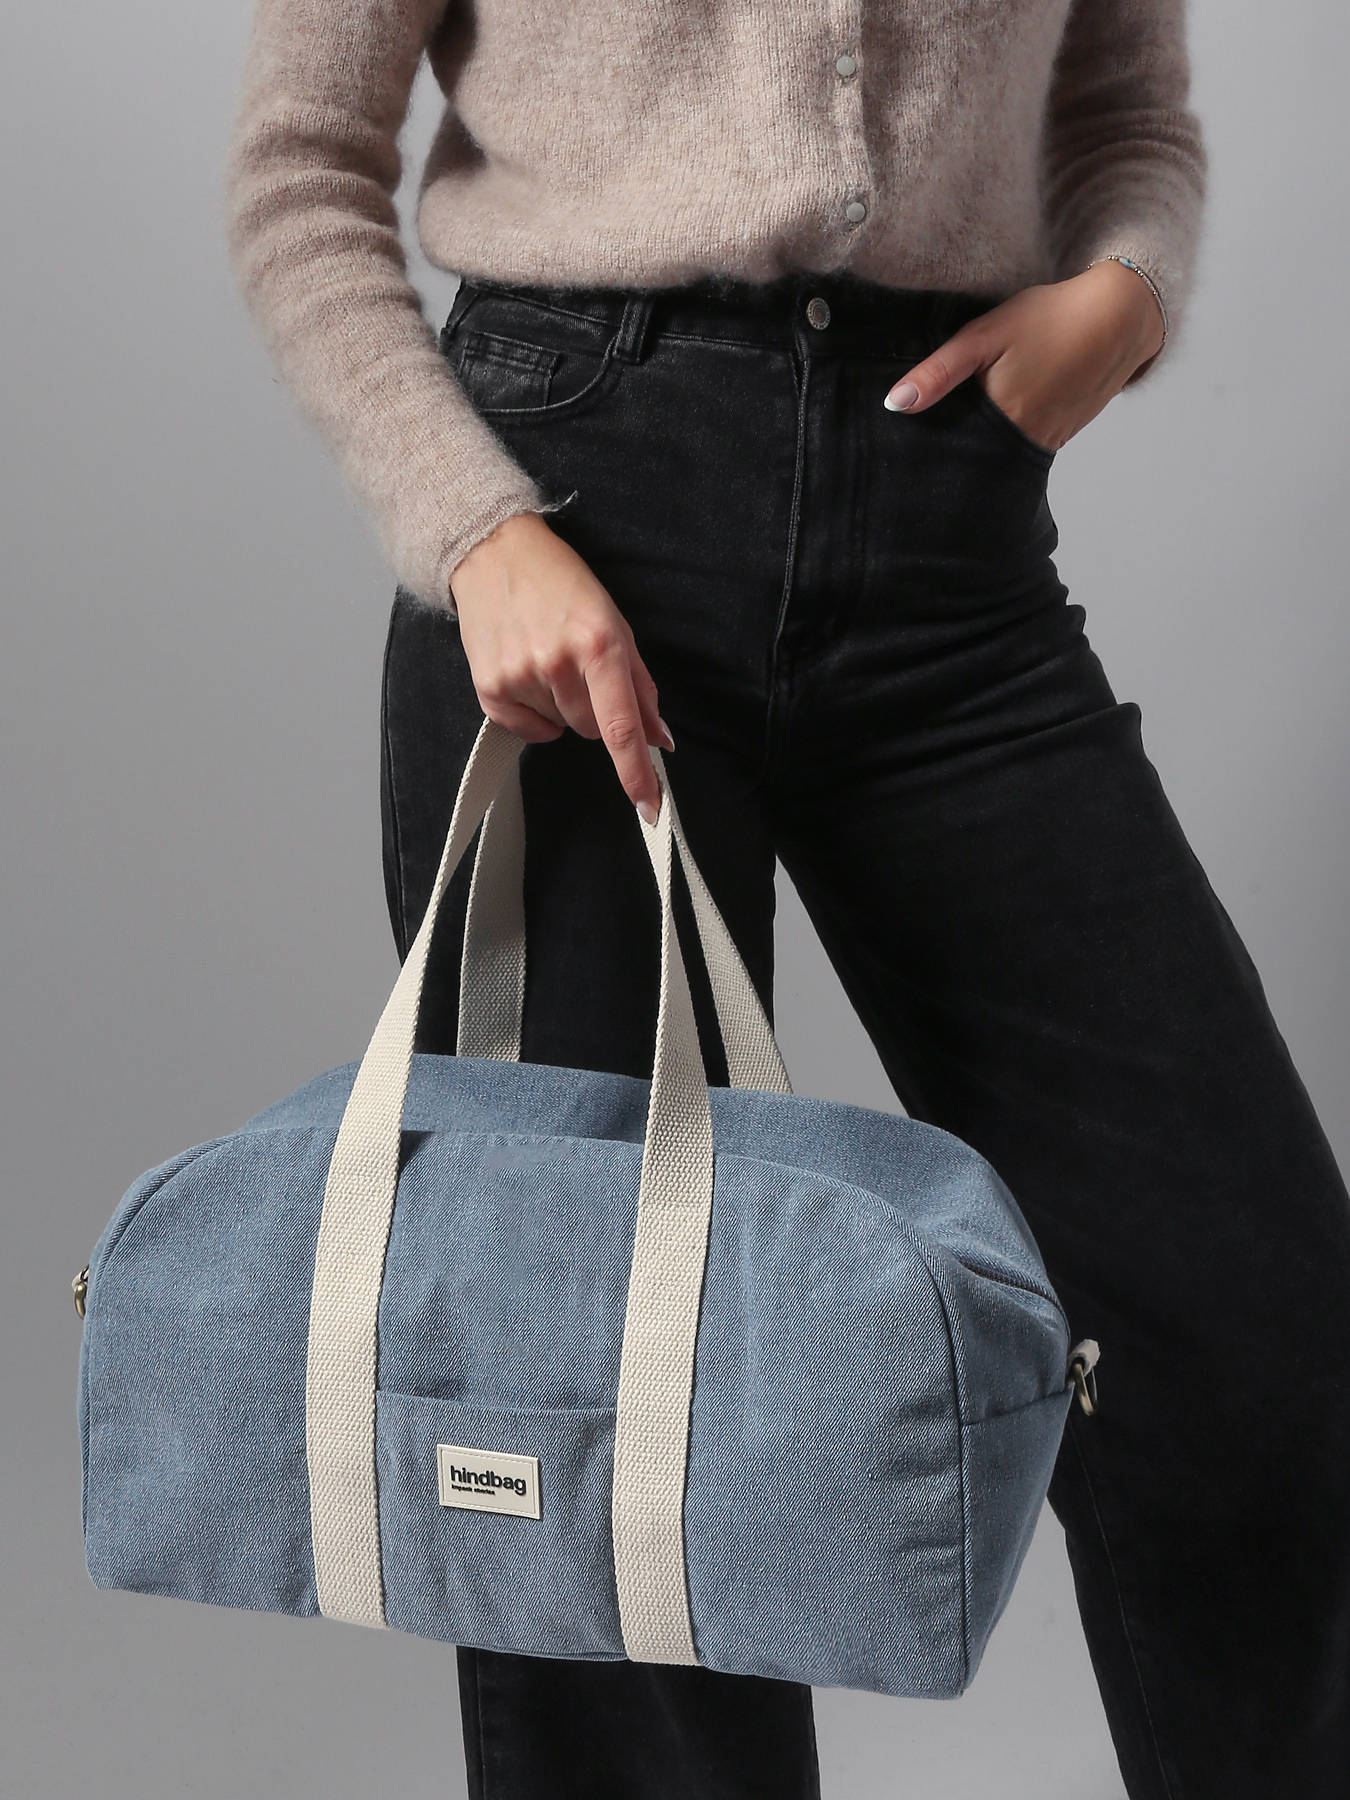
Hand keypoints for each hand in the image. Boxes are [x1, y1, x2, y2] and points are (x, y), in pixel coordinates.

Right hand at [448, 511, 672, 824]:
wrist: (494, 554)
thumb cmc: (561, 584)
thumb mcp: (614, 622)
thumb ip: (640, 686)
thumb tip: (661, 740)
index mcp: (599, 643)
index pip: (622, 726)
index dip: (637, 772)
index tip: (651, 807)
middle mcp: (558, 662)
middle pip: (593, 730)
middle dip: (594, 708)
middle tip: (578, 665)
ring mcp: (520, 676)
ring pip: (562, 728)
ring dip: (561, 705)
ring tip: (547, 657)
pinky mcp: (490, 687)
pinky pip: (528, 730)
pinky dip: (533, 712)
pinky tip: (526, 673)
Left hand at [883, 260, 1167, 452]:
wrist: (1120, 316)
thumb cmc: (1049, 319)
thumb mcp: (983, 336)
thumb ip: (938, 372)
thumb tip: (894, 405)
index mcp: (1000, 423)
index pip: (952, 452)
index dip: (930, 451)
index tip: (908, 449)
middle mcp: (1025, 443)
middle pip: (975, 459)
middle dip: (953, 453)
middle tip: (928, 441)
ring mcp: (1047, 442)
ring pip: (1000, 456)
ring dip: (981, 447)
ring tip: (962, 428)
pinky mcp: (1062, 435)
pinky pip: (1023, 447)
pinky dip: (1007, 438)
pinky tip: (999, 418)